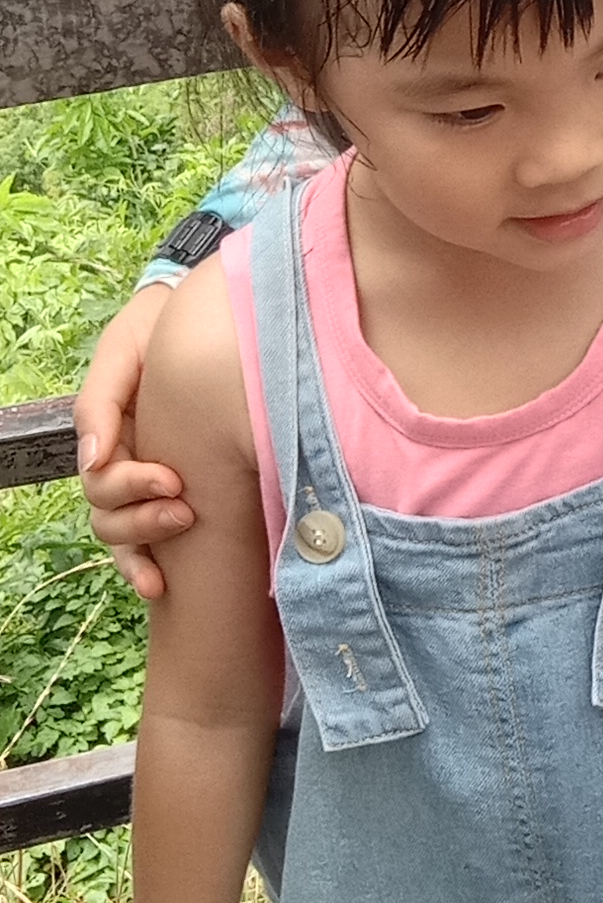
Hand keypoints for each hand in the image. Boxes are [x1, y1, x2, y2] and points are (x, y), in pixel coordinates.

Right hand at [76, 285, 189, 601]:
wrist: (210, 315)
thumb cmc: (163, 326)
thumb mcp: (126, 349)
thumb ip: (102, 401)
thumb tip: (92, 460)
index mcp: (107, 429)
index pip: (100, 477)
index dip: (131, 486)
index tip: (172, 479)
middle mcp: (121, 460)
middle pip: (108, 513)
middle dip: (142, 518)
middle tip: (185, 507)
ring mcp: (144, 480)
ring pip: (121, 535)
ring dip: (146, 541)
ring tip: (187, 525)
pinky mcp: (174, 492)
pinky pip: (147, 543)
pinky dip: (145, 567)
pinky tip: (159, 586)